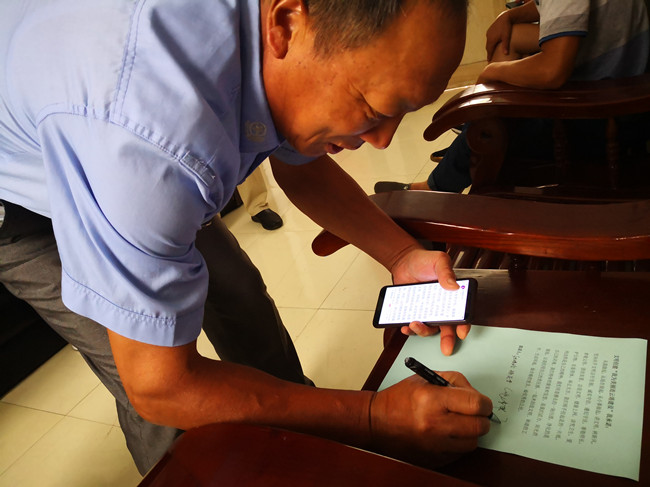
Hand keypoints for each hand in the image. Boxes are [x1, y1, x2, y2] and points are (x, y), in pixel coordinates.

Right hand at [370, 371, 491, 466]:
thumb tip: (477, 395)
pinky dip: (458, 444)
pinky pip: (459, 453)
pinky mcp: (434, 459)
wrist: (377, 422)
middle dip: (481, 418)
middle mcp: (435, 424)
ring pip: (472, 443)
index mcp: (432, 400)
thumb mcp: (425, 379)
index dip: (484, 403)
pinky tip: (446, 434)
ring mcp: (435, 445)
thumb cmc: (399, 399)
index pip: (475, 404)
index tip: (482, 403)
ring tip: (457, 423)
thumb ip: (455, 382)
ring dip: (470, 432)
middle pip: (479, 426)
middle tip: (473, 413)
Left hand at [390, 248, 469, 354]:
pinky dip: (409, 329)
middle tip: (446, 348)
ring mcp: (427, 310)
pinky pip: (413, 325)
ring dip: (424, 331)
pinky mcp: (415, 312)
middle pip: (448, 326)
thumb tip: (453, 285)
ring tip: (415, 324)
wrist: (404, 262)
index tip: (462, 332)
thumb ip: (446, 271)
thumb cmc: (424, 260)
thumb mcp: (438, 261)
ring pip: (430, 328)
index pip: (462, 312)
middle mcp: (441, 305)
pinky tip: (405, 326)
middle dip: (448, 339)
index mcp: (452, 294)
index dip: (464, 324)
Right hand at [485, 10, 512, 61]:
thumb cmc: (506, 27)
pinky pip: (489, 38)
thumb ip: (505, 46)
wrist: (504, 17)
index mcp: (491, 40)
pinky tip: (493, 43)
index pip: (489, 50)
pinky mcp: (489, 30)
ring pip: (488, 43)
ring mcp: (488, 33)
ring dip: (489, 47)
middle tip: (489, 58)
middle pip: (488, 47)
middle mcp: (488, 37)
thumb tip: (506, 54)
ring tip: (491, 51)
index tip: (489, 61)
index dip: (489, 56)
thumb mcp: (507, 37)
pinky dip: (490, 42)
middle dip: (489, 52)